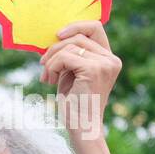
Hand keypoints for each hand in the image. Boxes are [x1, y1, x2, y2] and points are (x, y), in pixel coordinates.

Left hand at [40, 21, 120, 139]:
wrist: (82, 128)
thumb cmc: (74, 104)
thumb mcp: (71, 74)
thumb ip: (70, 55)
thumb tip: (55, 38)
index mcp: (109, 58)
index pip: (95, 28)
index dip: (75, 26)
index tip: (56, 36)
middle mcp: (111, 59)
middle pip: (78, 36)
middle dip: (55, 49)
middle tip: (43, 65)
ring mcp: (105, 64)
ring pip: (69, 46)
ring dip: (51, 60)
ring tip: (47, 77)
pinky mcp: (94, 70)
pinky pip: (65, 57)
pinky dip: (52, 67)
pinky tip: (50, 81)